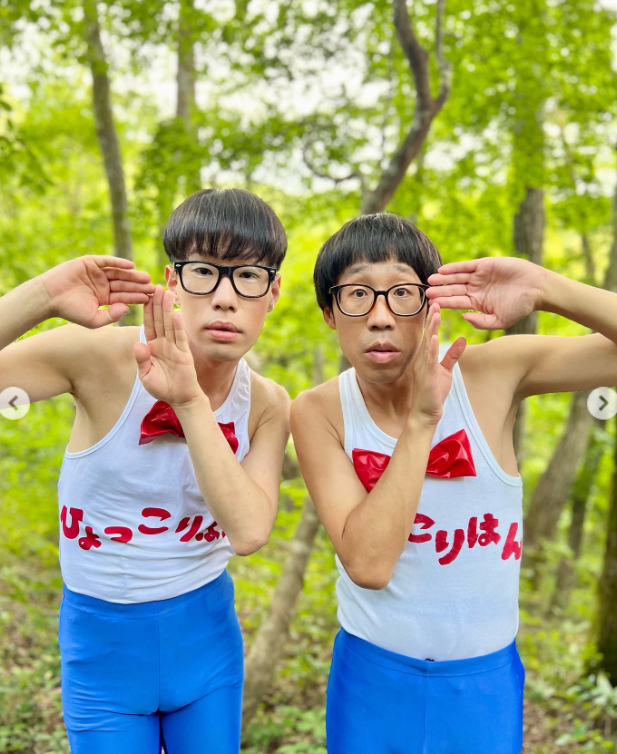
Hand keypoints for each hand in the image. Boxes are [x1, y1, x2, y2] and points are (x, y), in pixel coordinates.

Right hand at [39, 255, 154, 327]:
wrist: (49, 297)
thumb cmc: (70, 311)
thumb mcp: (93, 319)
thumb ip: (111, 316)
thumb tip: (127, 308)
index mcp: (105, 298)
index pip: (125, 296)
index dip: (138, 297)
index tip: (151, 298)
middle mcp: (103, 284)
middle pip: (125, 284)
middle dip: (138, 285)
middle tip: (153, 286)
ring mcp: (97, 273)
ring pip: (119, 273)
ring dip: (132, 275)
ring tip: (145, 277)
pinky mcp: (90, 262)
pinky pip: (107, 261)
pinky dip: (118, 262)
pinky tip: (130, 266)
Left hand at [134, 285, 202, 406]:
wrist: (180, 399)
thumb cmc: (162, 388)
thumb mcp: (146, 375)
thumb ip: (142, 360)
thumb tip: (139, 344)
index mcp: (152, 346)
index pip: (148, 325)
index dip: (146, 311)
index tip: (145, 296)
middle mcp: (163, 344)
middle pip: (159, 320)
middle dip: (158, 303)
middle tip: (156, 286)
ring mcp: (174, 347)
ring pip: (170, 325)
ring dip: (168, 309)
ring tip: (167, 293)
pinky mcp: (184, 354)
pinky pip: (180, 338)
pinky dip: (178, 326)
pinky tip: (177, 314)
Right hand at [410, 302, 465, 425]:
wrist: (426, 412)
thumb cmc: (434, 392)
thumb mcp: (446, 370)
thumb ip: (452, 354)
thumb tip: (461, 339)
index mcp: (427, 356)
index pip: (431, 333)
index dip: (434, 319)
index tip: (437, 304)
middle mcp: (423, 358)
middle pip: (428, 333)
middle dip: (431, 317)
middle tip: (435, 300)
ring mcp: (423, 366)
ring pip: (428, 343)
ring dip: (432, 328)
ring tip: (435, 313)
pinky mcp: (426, 376)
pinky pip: (429, 360)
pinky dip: (431, 348)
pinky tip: (433, 337)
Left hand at [426, 256, 546, 329]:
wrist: (536, 289)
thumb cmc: (520, 307)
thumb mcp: (500, 320)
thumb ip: (481, 322)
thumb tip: (463, 317)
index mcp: (477, 303)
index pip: (456, 302)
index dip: (444, 302)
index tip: (431, 304)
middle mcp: (475, 289)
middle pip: (453, 290)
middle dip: (440, 291)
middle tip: (426, 292)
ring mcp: (479, 276)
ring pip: (457, 277)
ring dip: (444, 278)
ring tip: (431, 280)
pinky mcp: (484, 265)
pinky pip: (466, 266)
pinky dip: (455, 268)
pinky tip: (443, 270)